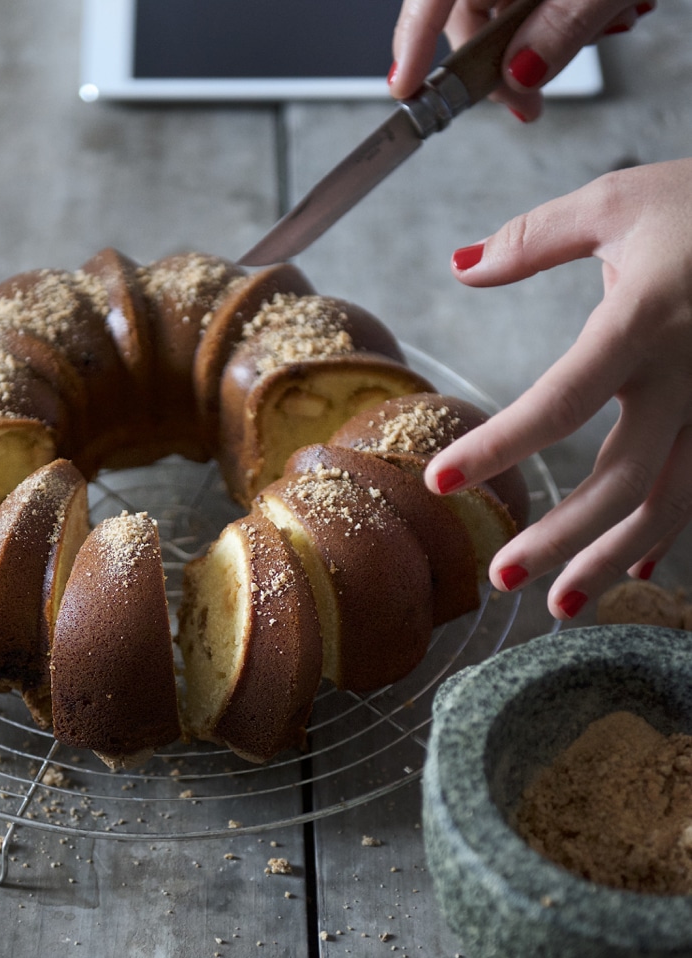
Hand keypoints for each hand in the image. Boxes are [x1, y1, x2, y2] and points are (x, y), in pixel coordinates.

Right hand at [389, 0, 655, 120]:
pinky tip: (611, 6)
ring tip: (611, 19)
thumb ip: (560, 28)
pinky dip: (569, 9)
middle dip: (502, 61)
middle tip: (528, 104)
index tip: (405, 87)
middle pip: (469, 7)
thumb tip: (519, 78)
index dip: (413, 44)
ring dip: (551, 34)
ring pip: (508, 3)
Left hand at [421, 160, 691, 619]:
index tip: (440, 482)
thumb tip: (459, 266)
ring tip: (561, 605)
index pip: (561, 400)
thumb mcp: (618, 203)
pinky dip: (668, 534)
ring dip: (614, 559)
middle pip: (621, 478)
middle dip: (561, 537)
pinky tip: (636, 568)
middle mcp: (688, 374)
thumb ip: (535, 239)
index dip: (500, 446)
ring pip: (672, 501)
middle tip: (501, 577)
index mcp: (644, 321)